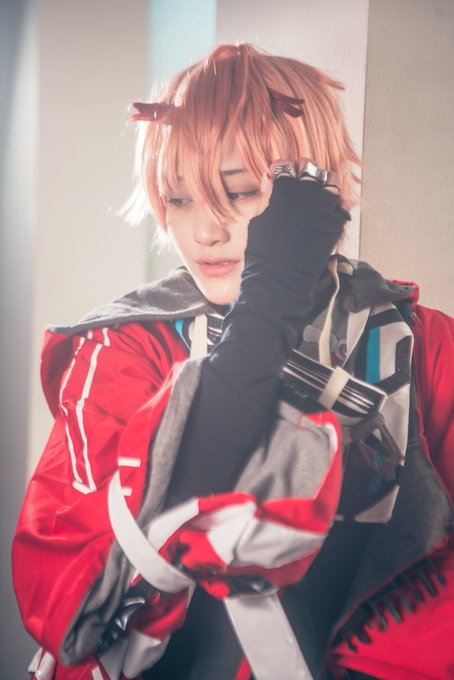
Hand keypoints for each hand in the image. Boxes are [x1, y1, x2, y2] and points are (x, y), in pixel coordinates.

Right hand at [246, 158, 349, 279]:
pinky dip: (337, 203)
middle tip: (299, 175)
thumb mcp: (258, 221)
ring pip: (331, 180)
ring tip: (318, 188)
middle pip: (309, 167)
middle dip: (303, 168)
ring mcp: (323, 208)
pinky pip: (343, 204)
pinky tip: (329, 207)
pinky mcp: (336, 223)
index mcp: (284, 191)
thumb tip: (271, 182)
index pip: (284, 166)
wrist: (282, 278)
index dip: (280, 169)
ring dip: (324, 181)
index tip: (279, 174)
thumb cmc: (263, 253)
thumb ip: (267, 199)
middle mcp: (306, 194)